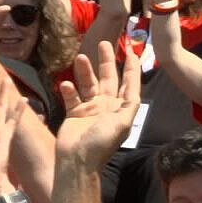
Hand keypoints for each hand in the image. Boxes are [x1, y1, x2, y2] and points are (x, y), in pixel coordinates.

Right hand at [52, 41, 140, 171]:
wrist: (78, 160)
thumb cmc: (101, 143)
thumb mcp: (122, 124)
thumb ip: (129, 106)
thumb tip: (135, 91)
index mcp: (121, 109)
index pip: (129, 85)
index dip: (131, 69)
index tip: (130, 52)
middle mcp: (107, 107)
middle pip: (108, 79)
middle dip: (106, 62)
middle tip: (103, 43)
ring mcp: (90, 110)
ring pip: (89, 84)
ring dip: (85, 71)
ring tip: (81, 57)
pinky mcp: (75, 113)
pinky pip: (72, 97)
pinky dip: (69, 90)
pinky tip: (66, 83)